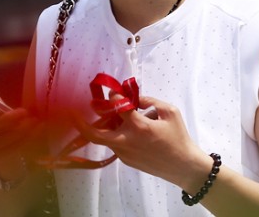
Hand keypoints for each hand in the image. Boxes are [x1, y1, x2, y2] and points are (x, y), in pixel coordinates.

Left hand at [72, 95, 213, 192]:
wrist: (183, 167)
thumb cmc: (179, 137)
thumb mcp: (170, 112)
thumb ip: (150, 101)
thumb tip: (134, 97)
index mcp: (139, 127)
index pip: (117, 106)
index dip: (113, 96)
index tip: (113, 90)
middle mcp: (127, 141)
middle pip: (95, 134)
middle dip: (81, 123)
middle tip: (75, 113)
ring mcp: (125, 154)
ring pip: (105, 138)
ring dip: (104, 126)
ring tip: (112, 115)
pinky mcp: (127, 161)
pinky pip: (116, 144)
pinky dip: (115, 134)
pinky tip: (127, 128)